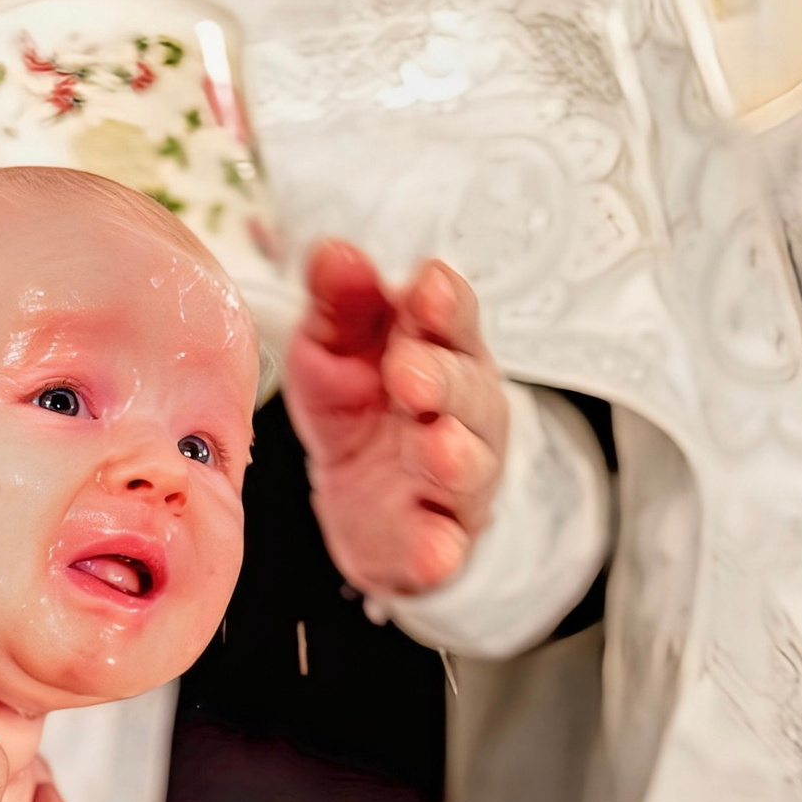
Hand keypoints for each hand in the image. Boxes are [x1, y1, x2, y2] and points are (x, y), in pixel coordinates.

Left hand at [288, 242, 509, 596]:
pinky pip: (448, 545)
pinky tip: (434, 550)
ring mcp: (457, 479)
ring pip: (469, 464)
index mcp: (439, 352)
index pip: (450, 320)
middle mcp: (462, 411)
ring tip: (435, 447)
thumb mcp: (336, 351)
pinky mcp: (440, 538)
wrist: (365, 504)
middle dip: (441, 377)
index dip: (442, 304)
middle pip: (467, 389)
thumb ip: (338, 304)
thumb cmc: (361, 408)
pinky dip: (442, 548)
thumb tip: (332, 251)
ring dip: (454, 455)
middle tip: (407, 370)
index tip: (426, 285)